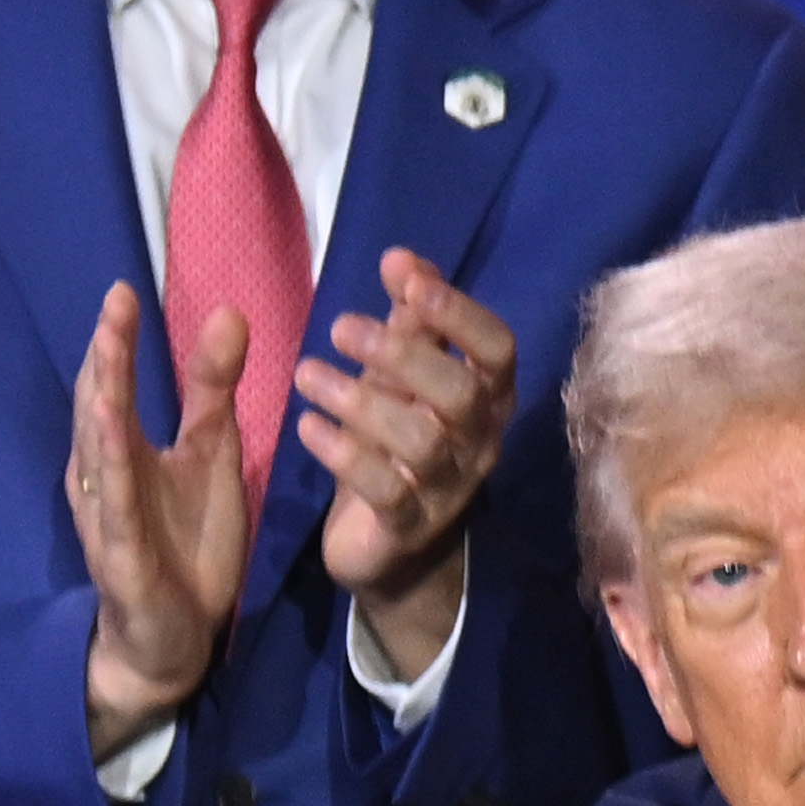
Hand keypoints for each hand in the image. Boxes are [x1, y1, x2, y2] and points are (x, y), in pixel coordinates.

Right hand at [70, 285, 257, 750]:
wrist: (174, 639)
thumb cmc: (185, 544)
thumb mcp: (211, 458)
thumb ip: (213, 392)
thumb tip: (228, 313)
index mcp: (124, 452)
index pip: (115, 385)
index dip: (116, 341)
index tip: (124, 291)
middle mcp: (103, 479)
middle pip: (97, 410)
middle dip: (105, 361)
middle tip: (114, 308)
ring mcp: (108, 521)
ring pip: (99, 460)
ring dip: (101, 412)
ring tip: (105, 364)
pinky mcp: (123, 562)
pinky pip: (116, 520)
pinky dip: (112, 487)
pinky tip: (112, 457)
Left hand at [296, 248, 521, 677]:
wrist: (392, 548)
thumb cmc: (397, 444)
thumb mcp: (404, 380)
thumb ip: (411, 321)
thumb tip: (401, 257)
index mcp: (489, 398)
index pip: (497, 349)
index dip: (459, 313)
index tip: (407, 278)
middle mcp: (480, 442)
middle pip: (462, 394)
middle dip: (402, 354)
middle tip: (338, 327)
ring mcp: (450, 489)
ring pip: (421, 441)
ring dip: (360, 401)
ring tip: (307, 374)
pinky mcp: (409, 528)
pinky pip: (385, 490)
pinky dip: (343, 454)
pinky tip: (308, 427)